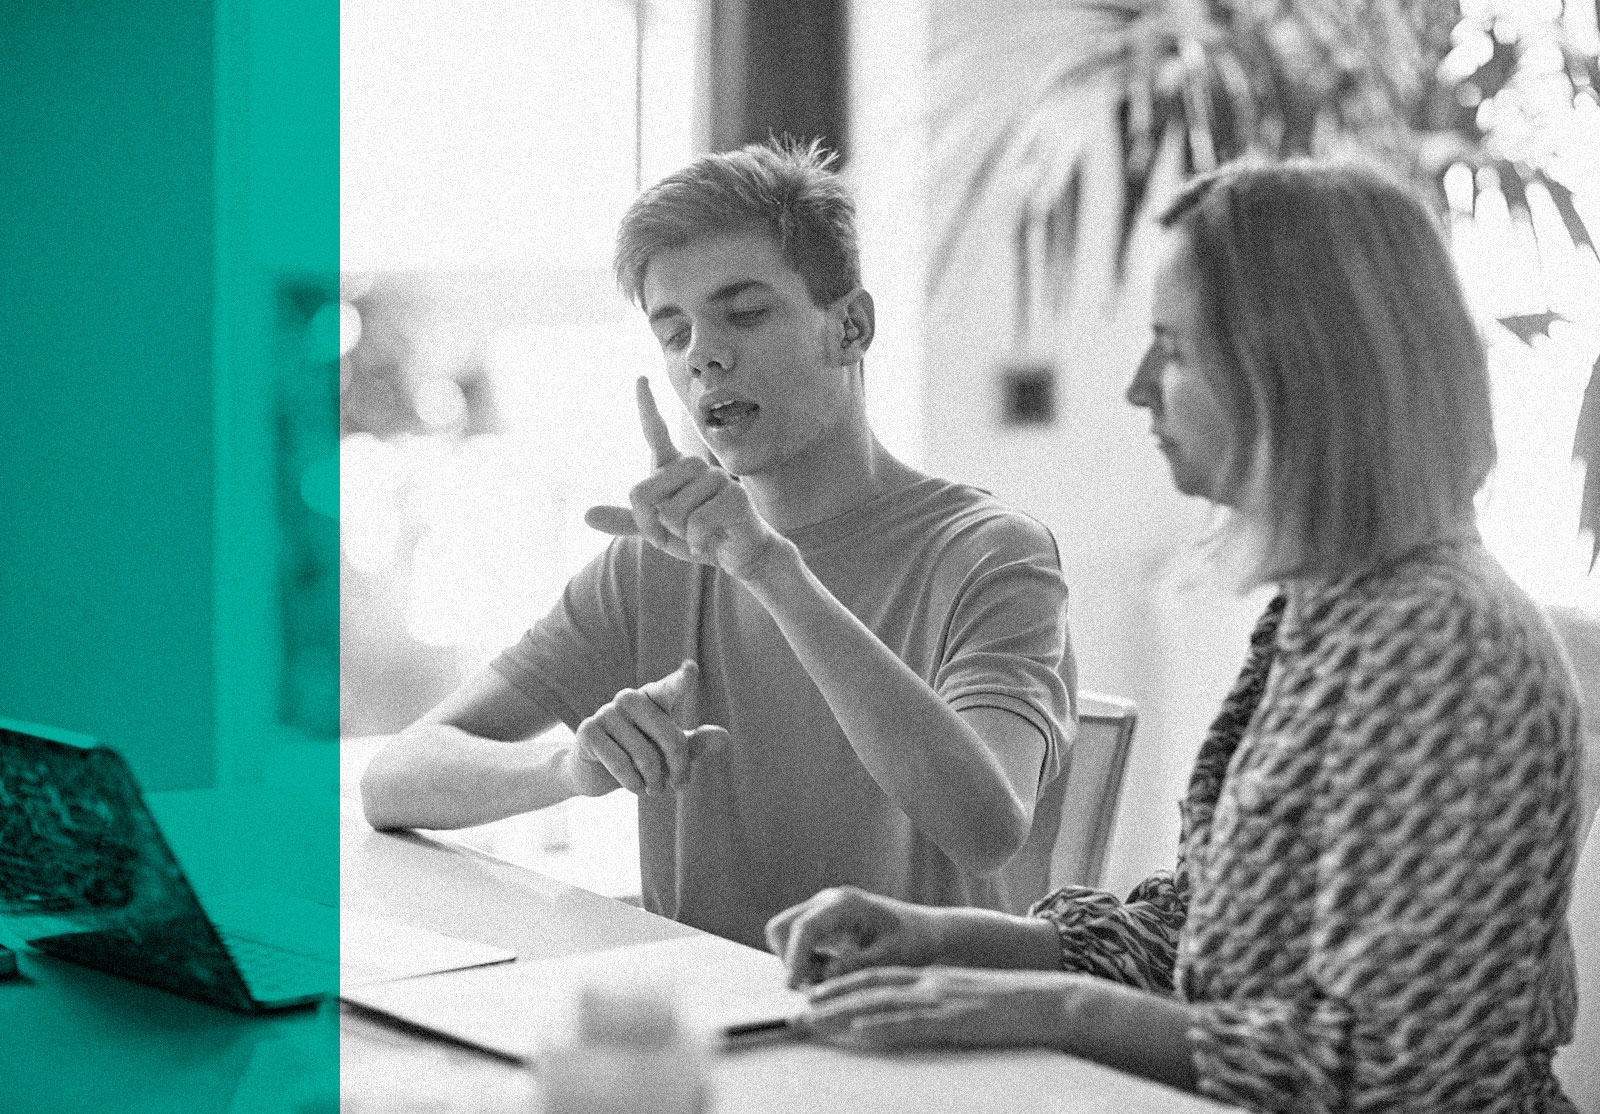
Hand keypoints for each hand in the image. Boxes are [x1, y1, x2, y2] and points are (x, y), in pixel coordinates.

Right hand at [568, 660, 730, 796]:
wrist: (594, 771)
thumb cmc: (640, 755)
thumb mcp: (671, 751)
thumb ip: (696, 743)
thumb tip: (725, 737)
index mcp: (652, 698)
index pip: (670, 688)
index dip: (681, 680)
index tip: (692, 669)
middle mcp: (629, 699)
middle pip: (669, 735)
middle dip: (679, 767)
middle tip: (678, 785)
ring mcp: (606, 712)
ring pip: (645, 756)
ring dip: (654, 781)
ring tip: (653, 789)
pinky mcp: (588, 731)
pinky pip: (621, 764)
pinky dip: (633, 784)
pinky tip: (636, 788)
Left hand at [584, 378, 785, 580]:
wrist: (737, 555)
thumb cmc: (697, 536)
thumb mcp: (658, 530)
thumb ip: (627, 521)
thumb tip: (586, 515)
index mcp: (674, 467)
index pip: (655, 431)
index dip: (646, 405)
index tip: (640, 378)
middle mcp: (694, 466)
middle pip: (644, 492)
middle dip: (651, 525)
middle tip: (675, 534)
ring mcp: (716, 478)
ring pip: (671, 511)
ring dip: (678, 536)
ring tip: (698, 536)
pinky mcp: (735, 497)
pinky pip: (696, 523)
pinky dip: (696, 543)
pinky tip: (711, 542)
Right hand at [764, 886, 946, 988]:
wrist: (924, 931)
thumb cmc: (912, 942)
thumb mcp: (889, 959)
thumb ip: (854, 967)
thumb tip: (821, 978)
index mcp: (845, 904)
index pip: (805, 927)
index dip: (794, 958)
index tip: (791, 987)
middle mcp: (827, 901)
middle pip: (783, 927)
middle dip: (791, 959)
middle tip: (815, 984)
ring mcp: (822, 909)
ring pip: (785, 934)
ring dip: (798, 961)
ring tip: (830, 976)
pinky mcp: (821, 921)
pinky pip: (797, 941)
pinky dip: (805, 960)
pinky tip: (831, 970)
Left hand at [800, 966, 1080, 1050]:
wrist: (1053, 1002)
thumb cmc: (1013, 1009)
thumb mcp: (968, 1003)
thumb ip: (938, 1008)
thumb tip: (911, 1022)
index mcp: (934, 979)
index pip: (877, 977)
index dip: (842, 984)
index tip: (812, 995)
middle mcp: (932, 984)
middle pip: (870, 987)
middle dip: (830, 998)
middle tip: (795, 1011)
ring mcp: (943, 1001)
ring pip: (882, 1003)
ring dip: (843, 1012)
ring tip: (811, 1019)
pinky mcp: (957, 1021)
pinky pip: (913, 1024)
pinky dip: (882, 1026)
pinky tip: (859, 1030)